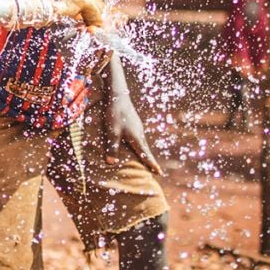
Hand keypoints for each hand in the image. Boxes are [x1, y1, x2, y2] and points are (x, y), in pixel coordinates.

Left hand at [101, 56, 162, 175]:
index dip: (151, 164)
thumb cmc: (115, 114)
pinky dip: (140, 145)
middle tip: (156, 171)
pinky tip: (136, 145)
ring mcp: (138, 127)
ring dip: (144, 152)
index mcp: (136, 138)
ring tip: (147, 161)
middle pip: (146, 150)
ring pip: (142, 143)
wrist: (118, 96)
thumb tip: (111, 163)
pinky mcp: (134, 123)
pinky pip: (139, 138)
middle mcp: (140, 133)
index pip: (145, 154)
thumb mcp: (112, 132)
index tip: (159, 173)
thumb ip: (112, 147)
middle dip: (150, 160)